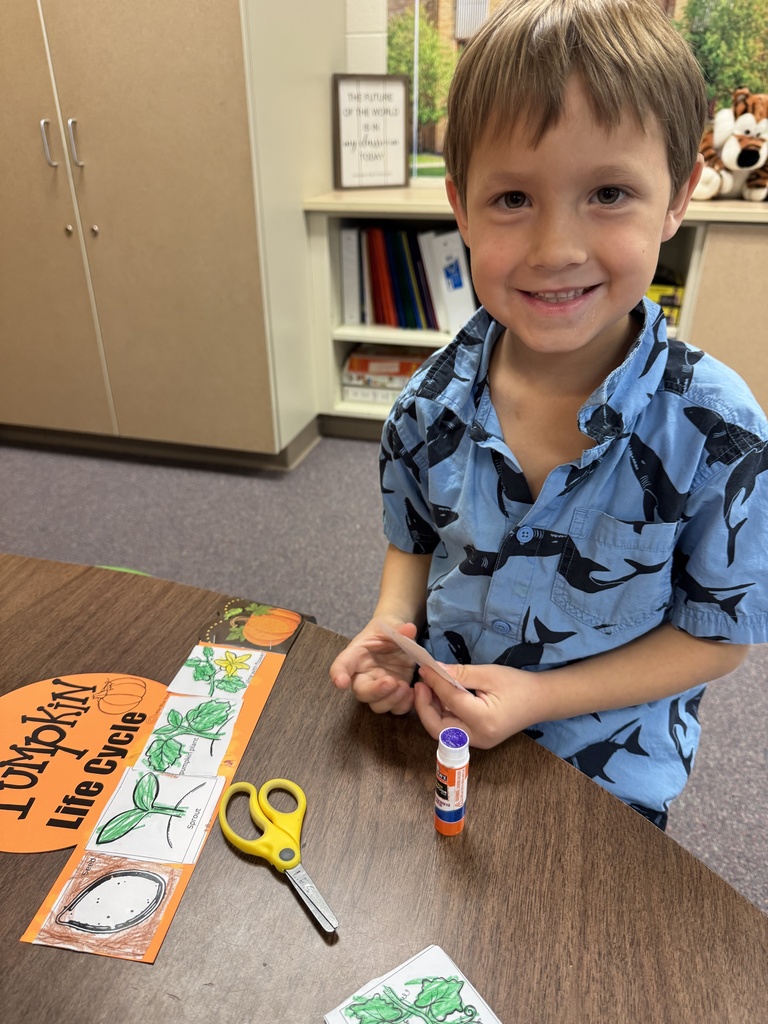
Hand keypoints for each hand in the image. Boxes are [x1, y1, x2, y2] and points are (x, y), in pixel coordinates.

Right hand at [330, 619, 419, 714]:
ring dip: (392, 700)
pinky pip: (395, 709)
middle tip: (391, 681)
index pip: (341, 665)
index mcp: (356, 656)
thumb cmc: (385, 632)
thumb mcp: (390, 626)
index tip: (342, 683)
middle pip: (361, 693)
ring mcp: (379, 688)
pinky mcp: (393, 694)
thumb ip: (397, 628)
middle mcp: (363, 676)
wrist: (397, 639)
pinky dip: (404, 705)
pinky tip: (412, 692)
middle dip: (376, 692)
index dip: (338, 675)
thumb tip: (409, 629)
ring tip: (405, 687)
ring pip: (377, 706)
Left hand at [414, 662, 544, 747]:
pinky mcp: (477, 738)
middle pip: (438, 728)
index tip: (423, 668)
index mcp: (483, 720)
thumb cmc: (518, 684)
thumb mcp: (489, 674)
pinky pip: (452, 729)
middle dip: (424, 706)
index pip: (449, 701)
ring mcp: (478, 741)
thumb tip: (433, 669)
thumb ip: (459, 674)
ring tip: (428, 687)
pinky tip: (440, 695)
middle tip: (420, 684)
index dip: (433, 683)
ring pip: (443, 730)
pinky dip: (443, 713)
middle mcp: (478, 737)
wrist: (542, 700)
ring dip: (432, 709)